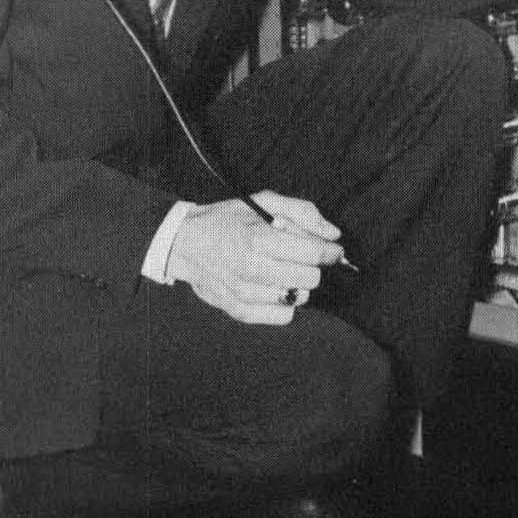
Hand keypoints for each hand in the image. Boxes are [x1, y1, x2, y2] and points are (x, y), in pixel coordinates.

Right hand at [167, 190, 345, 325]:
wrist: (184, 243)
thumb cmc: (226, 220)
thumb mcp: (261, 202)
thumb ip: (301, 212)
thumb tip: (333, 234)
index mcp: (258, 239)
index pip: (313, 253)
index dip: (329, 251)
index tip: (330, 249)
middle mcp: (252, 269)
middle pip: (310, 278)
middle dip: (311, 266)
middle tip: (298, 256)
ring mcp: (245, 293)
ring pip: (297, 297)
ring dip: (296, 283)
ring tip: (281, 269)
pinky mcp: (239, 310)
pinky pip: (282, 315)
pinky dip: (284, 303)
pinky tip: (273, 287)